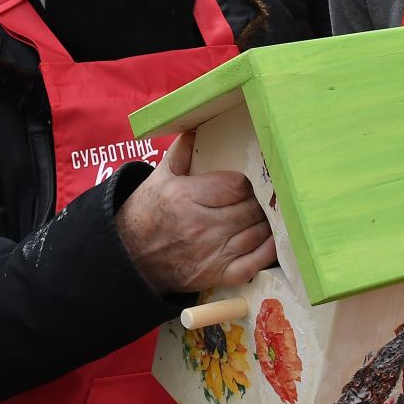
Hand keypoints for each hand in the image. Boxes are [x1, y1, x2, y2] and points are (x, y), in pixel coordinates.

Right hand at [116, 130, 275, 294]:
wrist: (131, 257)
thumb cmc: (147, 213)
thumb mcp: (159, 178)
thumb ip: (181, 152)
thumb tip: (198, 128)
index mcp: (186, 197)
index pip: (237, 186)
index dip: (245, 183)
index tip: (243, 184)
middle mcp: (200, 226)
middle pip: (250, 209)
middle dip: (258, 202)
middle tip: (259, 198)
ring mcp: (210, 253)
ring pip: (256, 233)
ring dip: (265, 223)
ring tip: (264, 215)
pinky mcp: (215, 275)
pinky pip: (253, 263)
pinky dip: (267, 251)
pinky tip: (272, 239)